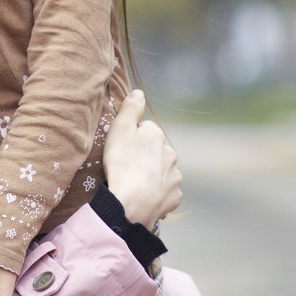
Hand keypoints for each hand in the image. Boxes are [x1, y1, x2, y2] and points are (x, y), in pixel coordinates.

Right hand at [102, 89, 181, 227]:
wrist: (131, 203)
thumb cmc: (123, 163)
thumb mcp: (120, 128)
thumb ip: (131, 108)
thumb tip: (139, 92)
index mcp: (157, 135)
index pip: (146, 130)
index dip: (132, 137)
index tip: (122, 148)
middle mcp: (171, 154)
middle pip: (156, 151)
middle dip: (145, 156)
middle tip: (127, 166)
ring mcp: (175, 177)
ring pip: (163, 171)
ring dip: (153, 175)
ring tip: (135, 184)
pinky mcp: (175, 197)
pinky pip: (166, 192)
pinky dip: (158, 193)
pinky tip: (145, 197)